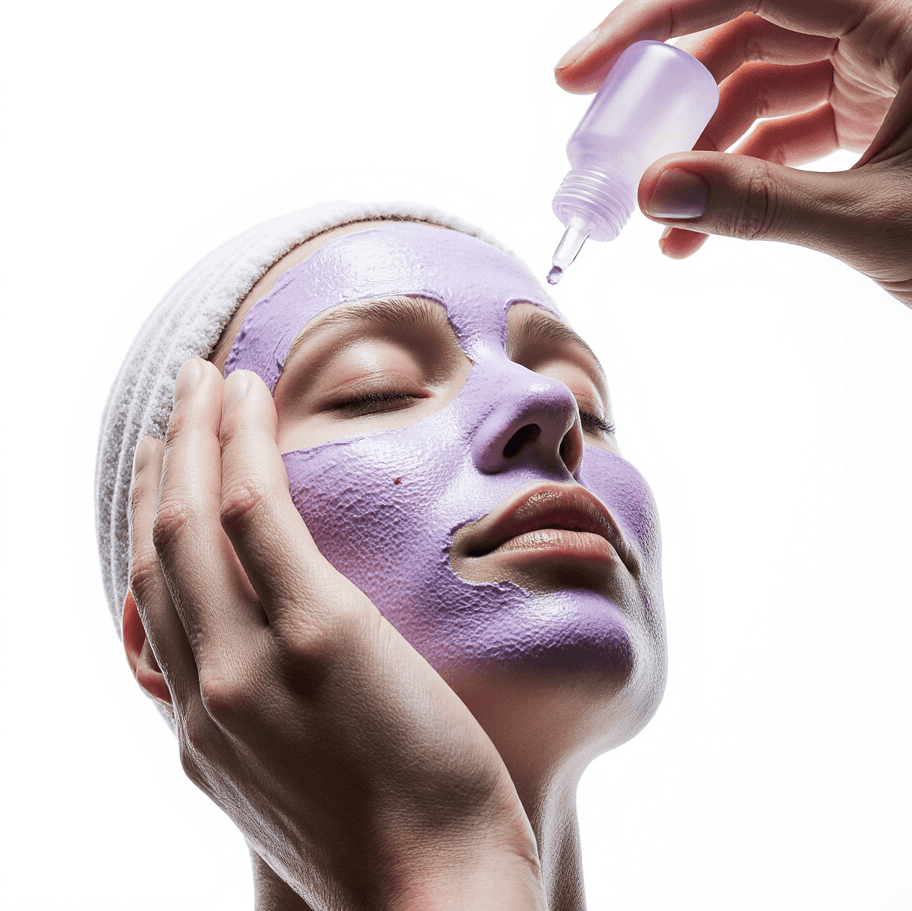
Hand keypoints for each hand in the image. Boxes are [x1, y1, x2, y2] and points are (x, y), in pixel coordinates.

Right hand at [124, 357, 546, 910]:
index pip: (154, 602)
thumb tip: (271, 664)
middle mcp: (201, 691)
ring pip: (191, 518)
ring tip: (207, 377)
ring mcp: (248, 662)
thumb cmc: (390, 842)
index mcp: (198, 728)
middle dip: (163, 462)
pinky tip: (246, 394)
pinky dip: (241, 443)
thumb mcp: (295, 785)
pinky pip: (253, 512)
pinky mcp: (315, 634)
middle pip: (158, 548)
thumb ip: (263, 720)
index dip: (152, 522)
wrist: (434, 897)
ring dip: (195, 434)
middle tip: (179, 399)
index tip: (168, 470)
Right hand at [554, 0, 911, 367]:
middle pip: (742, 29)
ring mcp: (869, 82)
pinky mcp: (858, 127)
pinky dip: (726, 178)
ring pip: (748, 87)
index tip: (585, 69)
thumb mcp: (875, 225)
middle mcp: (885, 37)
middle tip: (597, 134)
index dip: (659, 16)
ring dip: (690, 143)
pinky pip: (770, 138)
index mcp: (907, 26)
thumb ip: (759, 205)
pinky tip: (690, 230)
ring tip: (644, 204)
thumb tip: (652, 191)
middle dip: (663, 84)